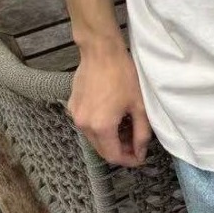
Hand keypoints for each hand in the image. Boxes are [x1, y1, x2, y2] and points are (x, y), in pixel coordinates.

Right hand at [67, 37, 151, 166]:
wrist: (101, 51)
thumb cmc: (123, 75)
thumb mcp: (139, 106)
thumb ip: (141, 133)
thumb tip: (140, 151)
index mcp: (101, 127)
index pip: (113, 157)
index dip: (128, 160)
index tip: (140, 157)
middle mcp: (84, 125)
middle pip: (102, 150)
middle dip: (120, 151)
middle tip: (135, 143)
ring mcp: (75, 116)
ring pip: (94, 139)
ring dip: (109, 139)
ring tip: (125, 128)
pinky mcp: (72, 106)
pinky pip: (87, 125)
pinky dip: (99, 127)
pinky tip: (112, 117)